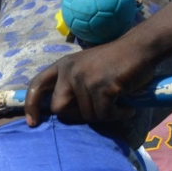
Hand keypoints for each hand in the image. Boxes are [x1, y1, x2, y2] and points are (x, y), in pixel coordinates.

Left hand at [24, 38, 151, 126]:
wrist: (139, 48)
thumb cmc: (114, 62)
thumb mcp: (85, 70)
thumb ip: (72, 86)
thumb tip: (63, 113)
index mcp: (62, 65)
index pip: (37, 85)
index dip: (32, 105)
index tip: (32, 122)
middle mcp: (69, 70)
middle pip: (59, 108)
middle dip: (77, 115)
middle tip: (97, 110)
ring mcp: (83, 78)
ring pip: (86, 114)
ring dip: (104, 114)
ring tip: (118, 103)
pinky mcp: (101, 86)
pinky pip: (104, 114)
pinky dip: (118, 114)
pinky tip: (126, 107)